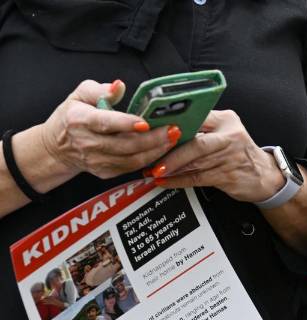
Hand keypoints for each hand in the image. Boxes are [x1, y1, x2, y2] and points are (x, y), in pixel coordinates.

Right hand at [40, 80, 177, 178]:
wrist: (59, 146)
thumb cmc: (72, 116)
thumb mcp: (80, 95)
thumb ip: (100, 89)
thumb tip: (119, 85)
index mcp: (79, 120)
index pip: (104, 122)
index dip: (125, 123)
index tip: (145, 122)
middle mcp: (86, 142)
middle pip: (124, 144)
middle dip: (152, 139)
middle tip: (173, 130)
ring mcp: (96, 160)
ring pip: (131, 159)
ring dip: (156, 150)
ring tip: (172, 139)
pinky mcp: (105, 172)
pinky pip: (132, 168)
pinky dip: (149, 159)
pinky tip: (162, 149)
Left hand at [149, 109, 284, 202]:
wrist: (265, 176)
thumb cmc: (239, 153)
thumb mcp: (226, 131)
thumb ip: (201, 128)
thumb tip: (165, 132)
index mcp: (226, 119)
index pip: (196, 118)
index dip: (173, 126)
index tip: (153, 133)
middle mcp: (230, 136)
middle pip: (196, 143)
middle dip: (171, 153)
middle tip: (151, 159)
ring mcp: (231, 157)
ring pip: (195, 163)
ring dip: (171, 168)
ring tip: (153, 171)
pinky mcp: (228, 176)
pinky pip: (198, 178)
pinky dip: (179, 181)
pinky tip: (165, 182)